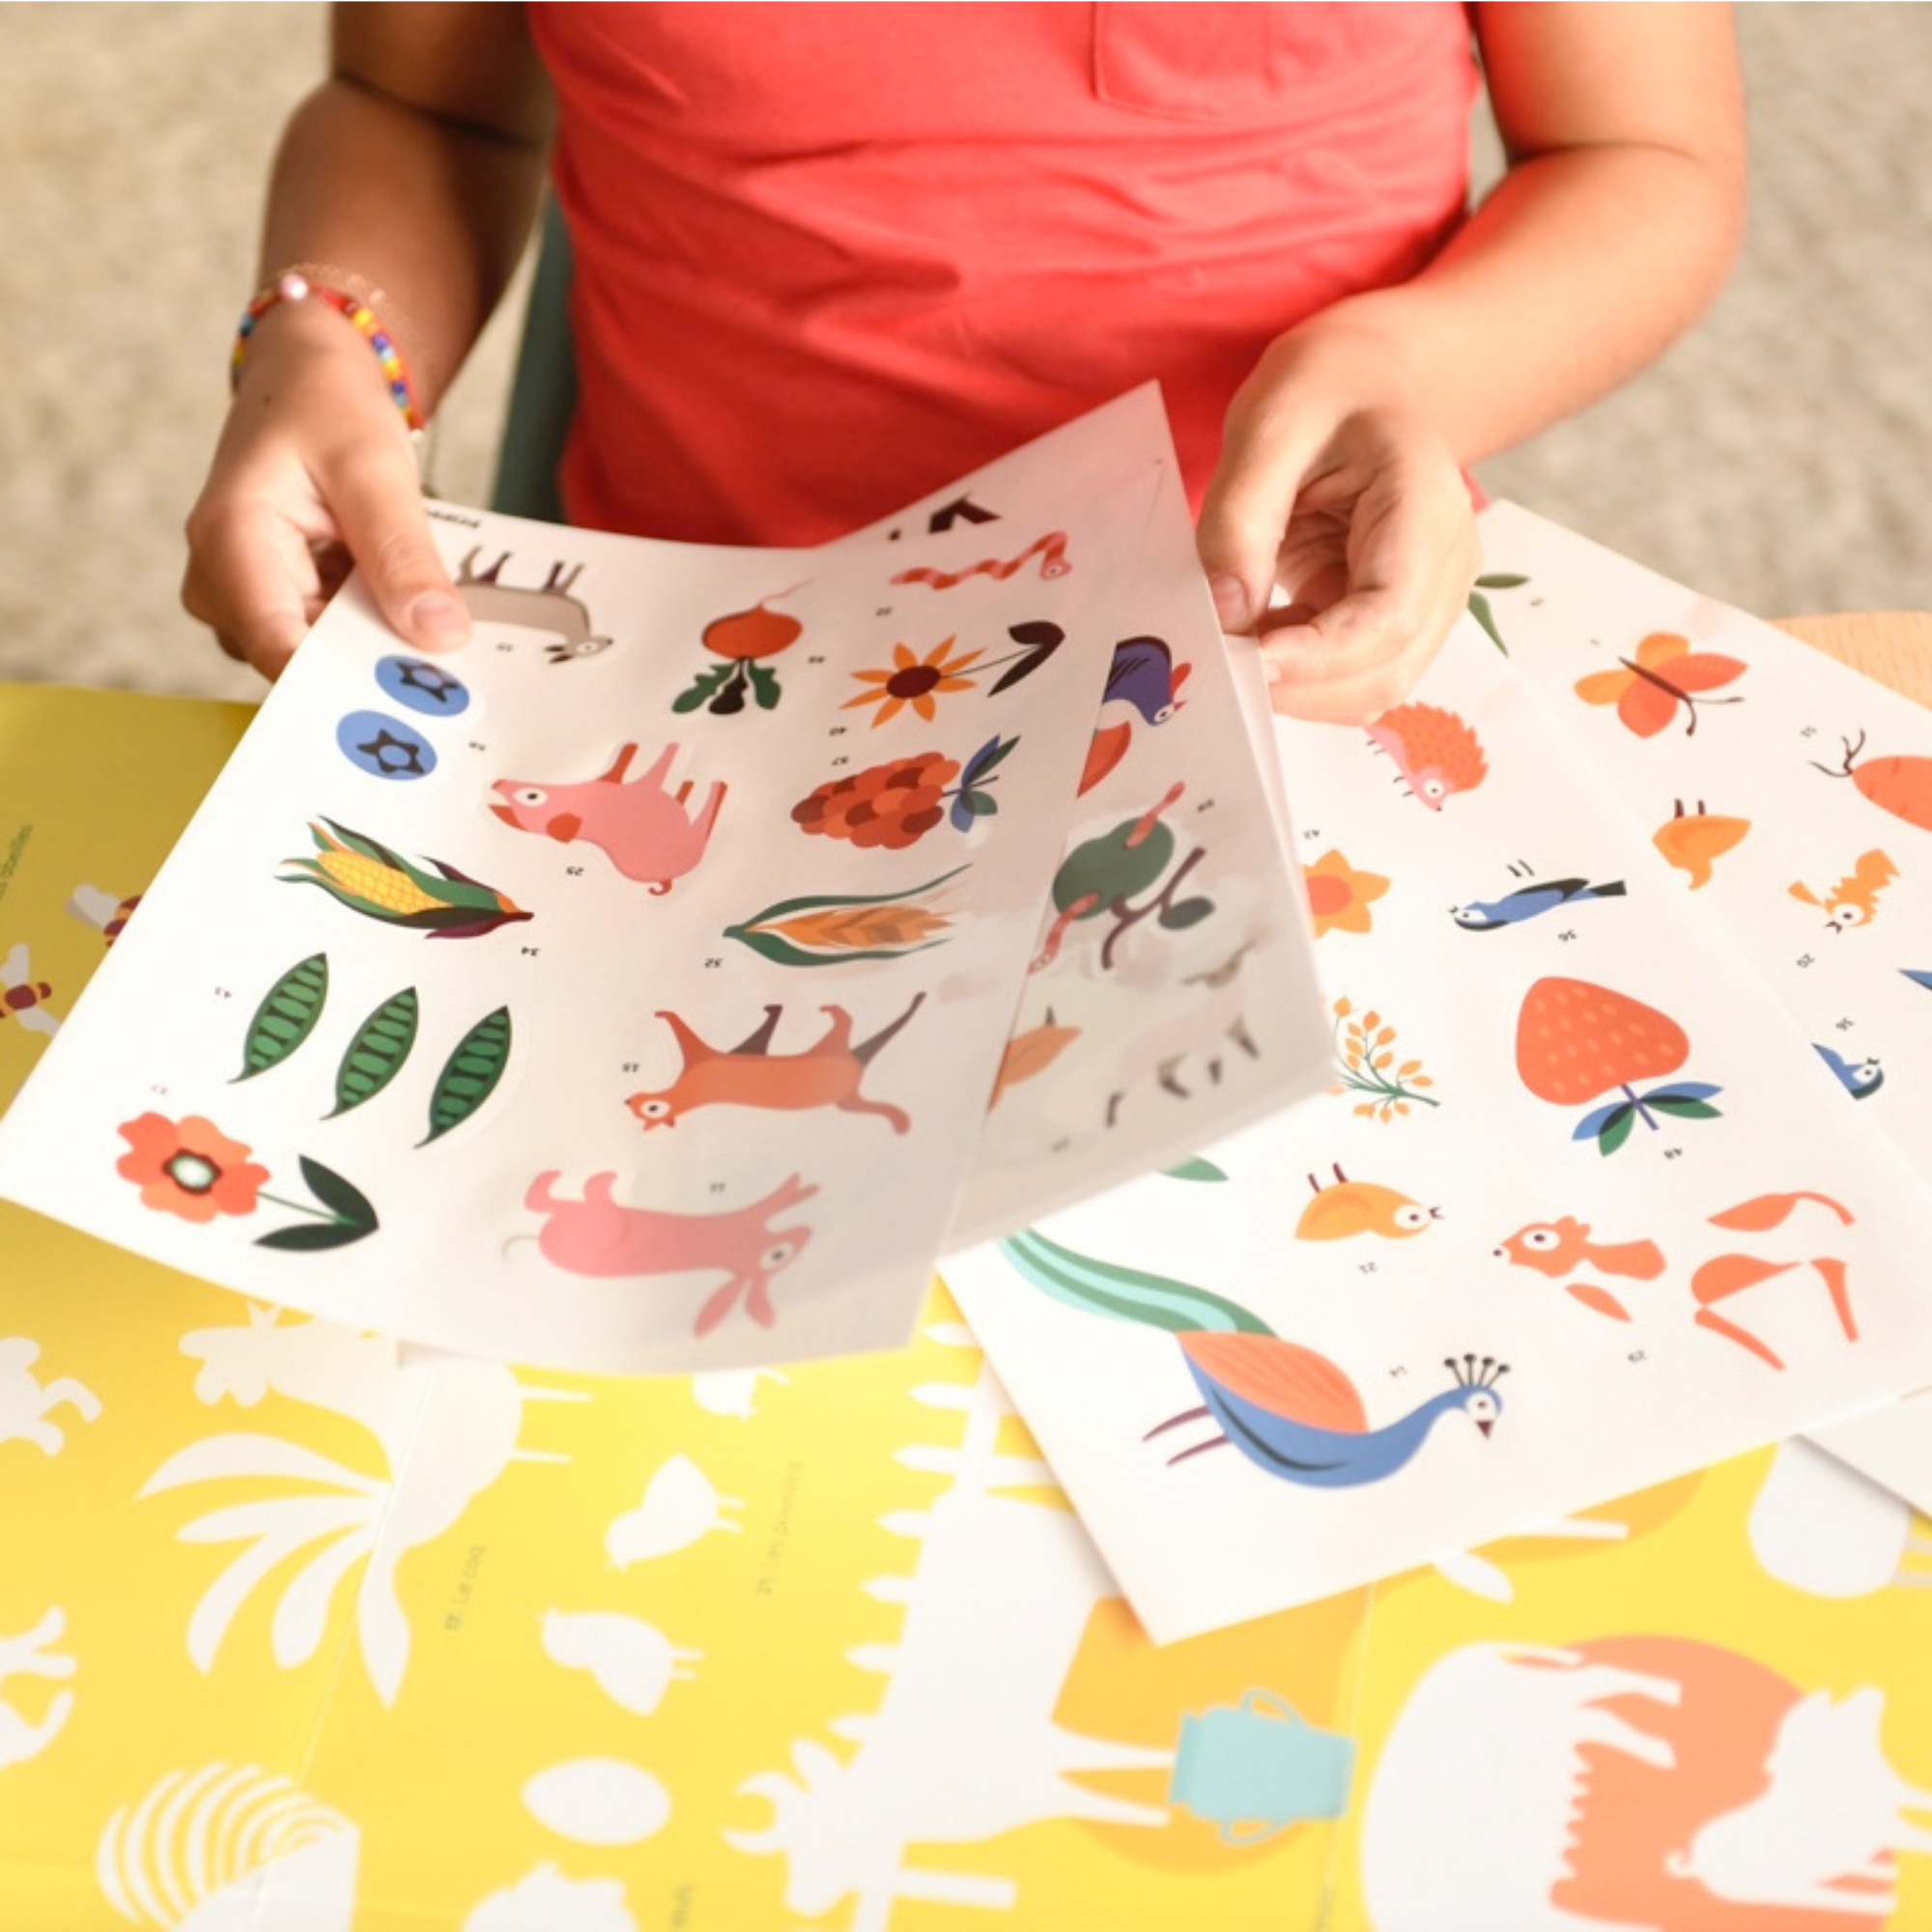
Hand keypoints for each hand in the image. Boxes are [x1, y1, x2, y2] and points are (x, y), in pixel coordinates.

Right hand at [182, 304, 469, 679]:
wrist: (306, 382)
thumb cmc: (326, 407)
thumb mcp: (375, 469)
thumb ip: (404, 555)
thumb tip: (438, 635)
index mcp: (229, 540)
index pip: (279, 649)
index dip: (346, 684)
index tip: (416, 701)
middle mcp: (221, 583)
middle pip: (302, 662)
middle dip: (375, 666)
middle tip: (450, 669)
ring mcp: (243, 600)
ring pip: (320, 658)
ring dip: (377, 647)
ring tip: (432, 627)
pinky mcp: (273, 606)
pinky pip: (329, 641)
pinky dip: (372, 630)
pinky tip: (409, 614)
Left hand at [1197, 322, 1479, 725]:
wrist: (1363, 380)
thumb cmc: (1323, 391)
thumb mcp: (1266, 429)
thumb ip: (1241, 520)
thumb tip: (1226, 614)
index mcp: (1424, 506)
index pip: (1388, 616)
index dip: (1316, 657)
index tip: (1243, 659)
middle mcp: (1445, 565)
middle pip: (1384, 671)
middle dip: (1298, 686)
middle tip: (1219, 664)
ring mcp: (1427, 599)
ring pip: (1369, 688)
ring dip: (1297, 689)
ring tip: (1235, 644)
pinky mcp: (1392, 617)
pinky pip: (1350, 674)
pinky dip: (1297, 675)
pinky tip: (1256, 636)